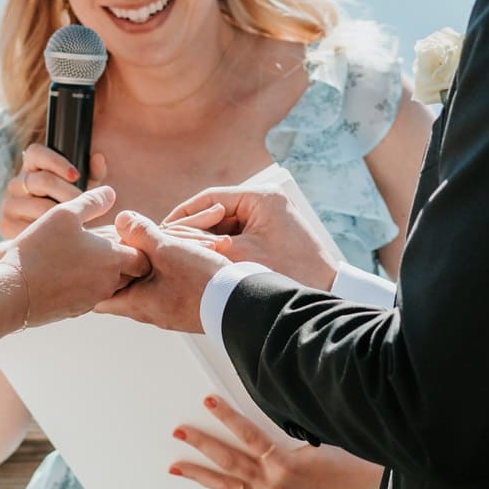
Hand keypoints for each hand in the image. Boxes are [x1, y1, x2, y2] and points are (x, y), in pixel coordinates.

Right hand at [0, 145, 108, 239]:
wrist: (49, 245)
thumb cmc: (68, 210)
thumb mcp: (82, 190)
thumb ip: (92, 174)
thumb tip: (98, 158)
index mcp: (31, 168)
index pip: (36, 152)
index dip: (56, 161)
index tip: (76, 176)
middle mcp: (16, 183)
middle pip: (43, 181)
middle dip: (69, 194)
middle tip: (87, 208)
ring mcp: (9, 204)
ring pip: (40, 206)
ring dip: (63, 217)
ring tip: (79, 225)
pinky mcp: (6, 225)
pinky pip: (32, 228)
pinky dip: (50, 234)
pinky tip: (63, 238)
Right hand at [4, 185, 148, 326]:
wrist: (12, 292)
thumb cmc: (40, 249)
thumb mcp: (65, 214)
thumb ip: (92, 201)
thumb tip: (111, 193)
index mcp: (113, 259)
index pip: (144, 257)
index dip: (136, 245)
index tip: (119, 235)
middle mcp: (109, 284)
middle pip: (131, 274)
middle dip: (124, 260)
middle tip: (103, 244)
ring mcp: (93, 300)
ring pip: (112, 286)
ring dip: (104, 272)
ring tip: (83, 256)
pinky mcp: (76, 311)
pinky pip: (92, 296)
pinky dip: (86, 285)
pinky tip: (66, 272)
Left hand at [95, 210, 230, 332]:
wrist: (241, 303)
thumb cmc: (202, 280)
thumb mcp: (166, 249)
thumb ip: (140, 233)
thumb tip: (119, 220)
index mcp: (136, 303)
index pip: (99, 299)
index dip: (93, 278)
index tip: (91, 260)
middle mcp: (149, 313)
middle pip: (123, 290)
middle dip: (120, 268)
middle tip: (118, 248)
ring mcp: (168, 313)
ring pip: (147, 287)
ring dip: (147, 268)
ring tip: (149, 247)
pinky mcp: (186, 308)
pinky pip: (167, 289)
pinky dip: (166, 272)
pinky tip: (176, 257)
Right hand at [163, 184, 342, 290]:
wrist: (327, 292)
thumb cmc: (288, 274)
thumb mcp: (240, 258)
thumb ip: (206, 244)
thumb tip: (172, 239)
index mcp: (261, 196)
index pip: (210, 198)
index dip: (182, 214)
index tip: (161, 230)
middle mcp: (267, 200)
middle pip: (217, 210)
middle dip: (193, 229)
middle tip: (167, 244)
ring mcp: (271, 216)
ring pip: (226, 224)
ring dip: (207, 240)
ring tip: (183, 256)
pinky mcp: (273, 232)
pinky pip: (239, 235)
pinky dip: (223, 248)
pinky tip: (206, 263)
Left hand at [170, 394, 382, 488]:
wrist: (368, 483)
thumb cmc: (349, 452)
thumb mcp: (322, 431)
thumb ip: (293, 420)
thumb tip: (269, 397)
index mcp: (286, 464)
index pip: (248, 435)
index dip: (227, 417)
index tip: (207, 400)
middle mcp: (274, 482)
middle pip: (229, 461)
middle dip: (201, 445)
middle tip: (177, 430)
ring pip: (228, 484)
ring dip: (200, 473)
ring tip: (175, 466)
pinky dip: (221, 484)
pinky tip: (204, 478)